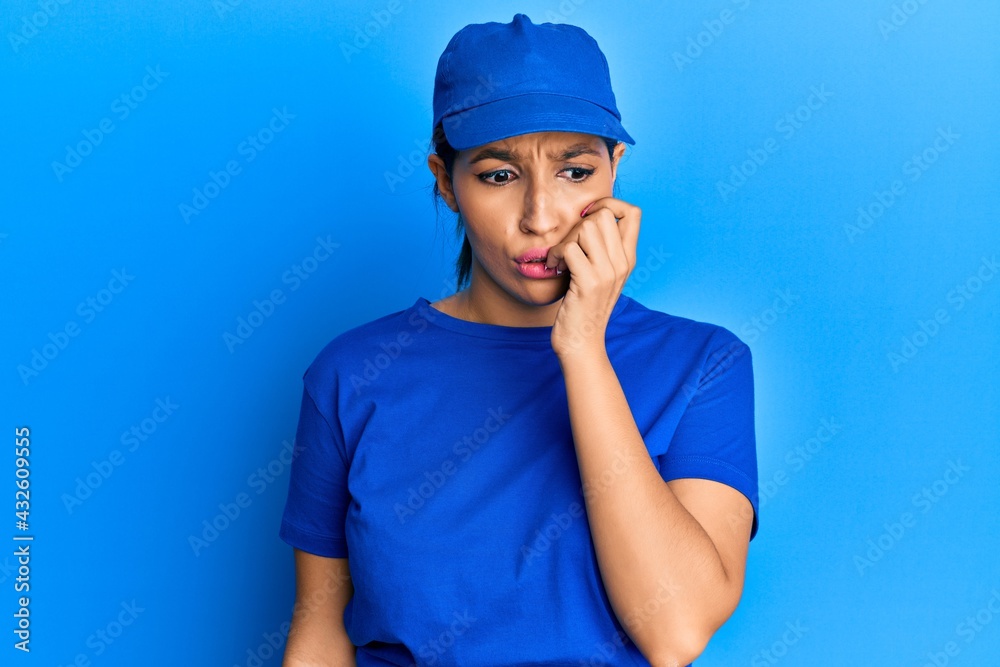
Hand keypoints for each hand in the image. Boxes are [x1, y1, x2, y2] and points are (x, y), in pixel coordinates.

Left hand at [545, 196, 640, 358]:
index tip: (587, 218)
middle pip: (603, 214)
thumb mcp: (600, 275)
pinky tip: (554, 269)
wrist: (582, 344)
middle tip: (568, 246)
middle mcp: (622, 263)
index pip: (633, 212)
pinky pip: (569, 249)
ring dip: (564, 240)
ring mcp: (607, 273)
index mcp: (628, 259)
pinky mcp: (589, 283)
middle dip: (577, 224)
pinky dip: (555, 255)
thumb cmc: (583, 308)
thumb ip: (601, 249)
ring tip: (560, 259)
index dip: (609, 204)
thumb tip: (587, 217)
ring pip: (585, 228)